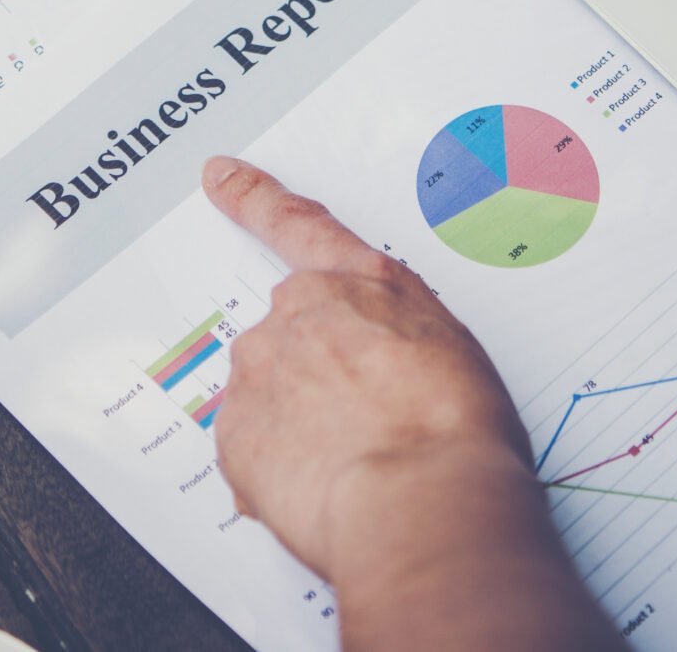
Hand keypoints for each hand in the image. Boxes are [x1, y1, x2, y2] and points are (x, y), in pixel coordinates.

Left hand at [204, 158, 612, 648]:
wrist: (423, 501)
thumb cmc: (456, 431)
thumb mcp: (450, 353)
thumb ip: (396, 342)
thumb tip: (380, 377)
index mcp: (360, 284)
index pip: (295, 224)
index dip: (252, 197)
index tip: (220, 175)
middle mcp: (299, 316)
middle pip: (291, 338)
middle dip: (318, 379)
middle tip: (366, 427)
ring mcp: (260, 372)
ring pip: (269, 396)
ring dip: (299, 426)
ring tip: (355, 467)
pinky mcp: (235, 433)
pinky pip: (254, 449)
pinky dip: (280, 470)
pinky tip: (324, 489)